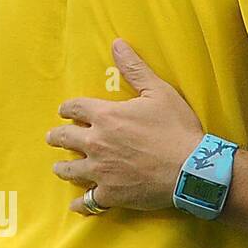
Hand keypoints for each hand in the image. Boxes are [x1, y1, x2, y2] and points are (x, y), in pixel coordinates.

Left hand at [47, 40, 203, 214]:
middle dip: (57, 136)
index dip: (68, 108)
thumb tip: (117, 43)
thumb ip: (135, 69)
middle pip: (63, 138)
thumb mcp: (160, 92)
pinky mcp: (109, 194)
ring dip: (63, 167)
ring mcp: (100, 171)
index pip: (73, 107)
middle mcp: (96, 143)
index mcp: (106, 116)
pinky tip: (77, 204)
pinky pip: (86, 202)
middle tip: (56, 137)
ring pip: (68, 170)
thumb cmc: (177, 128)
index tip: (67, 111)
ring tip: (62, 167)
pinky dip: (80, 203)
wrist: (191, 168)